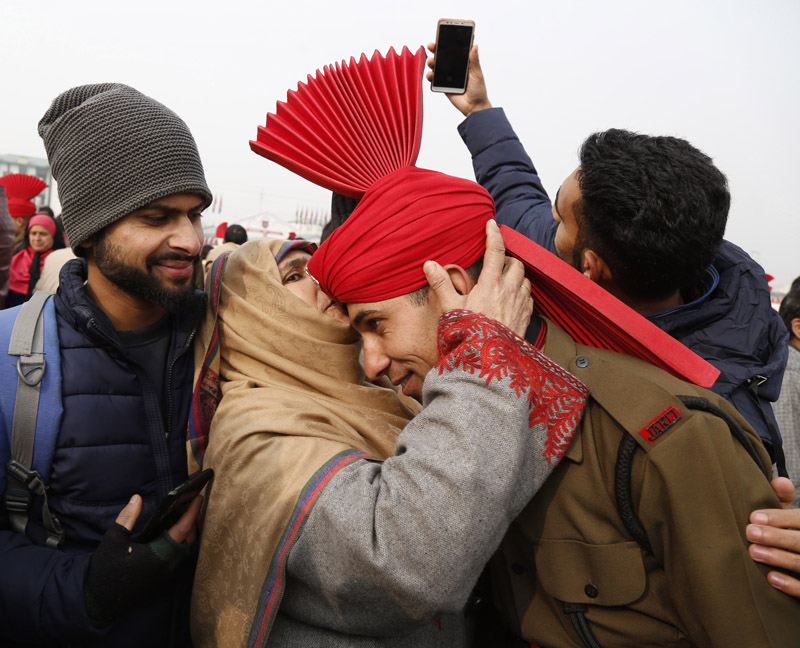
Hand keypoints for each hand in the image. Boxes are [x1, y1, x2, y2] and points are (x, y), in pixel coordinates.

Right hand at [84, 494, 197, 623]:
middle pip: (188, 539)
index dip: (191, 513)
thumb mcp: (114, 540)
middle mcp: (166, 565)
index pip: (182, 530)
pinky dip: (179, 543)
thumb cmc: (105, 570)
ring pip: (184, 549)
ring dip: (187, 532)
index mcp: (157, 555)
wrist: (97, 602)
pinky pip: (177, 557)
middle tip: (192, 503)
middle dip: (192, 521)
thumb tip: (137, 498)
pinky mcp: (161, 579)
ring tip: (184, 515)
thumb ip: (127, 517)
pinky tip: (172, 533)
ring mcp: (165, 574)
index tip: (198, 498)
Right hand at [424, 220, 532, 336]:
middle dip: (507, 259)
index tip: (491, 223)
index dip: (493, 234)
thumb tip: (429, 264)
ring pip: (525, 280)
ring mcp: (521, 305)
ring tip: (504, 281)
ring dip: (516, 276)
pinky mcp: (527, 318)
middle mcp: (510, 291)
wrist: (489, 362)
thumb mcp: (450, 308)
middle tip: (496, 262)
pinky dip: (522, 294)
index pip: (495, 250)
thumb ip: (441, 283)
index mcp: (491, 284)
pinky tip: (512, 301)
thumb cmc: (468, 334)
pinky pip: (529, 298)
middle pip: (516, 263)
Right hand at [426, 43, 491, 116]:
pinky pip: (433, 79)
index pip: (454, 49)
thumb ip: (474, 60)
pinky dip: (430, 76)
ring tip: (432, 62)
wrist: (474, 107)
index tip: (442, 35)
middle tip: (432, 46)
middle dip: (436, 49)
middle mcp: (454, 67)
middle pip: (442, 55)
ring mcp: (447, 76)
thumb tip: (474, 45)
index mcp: (463, 62)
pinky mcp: (442, 85)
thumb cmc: (478, 90)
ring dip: (431, 61)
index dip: (448, 42)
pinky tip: (431, 75)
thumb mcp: (477, 73)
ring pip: (436, 65)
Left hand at [747, 479, 799, 598]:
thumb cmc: (793, 535)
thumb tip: (780, 481)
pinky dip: (791, 585)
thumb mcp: (792, 519)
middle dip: (776, 537)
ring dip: (779, 558)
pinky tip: (772, 578)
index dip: (780, 518)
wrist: (799, 559)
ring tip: (754, 552)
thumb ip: (784, 500)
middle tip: (749, 533)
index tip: (753, 517)